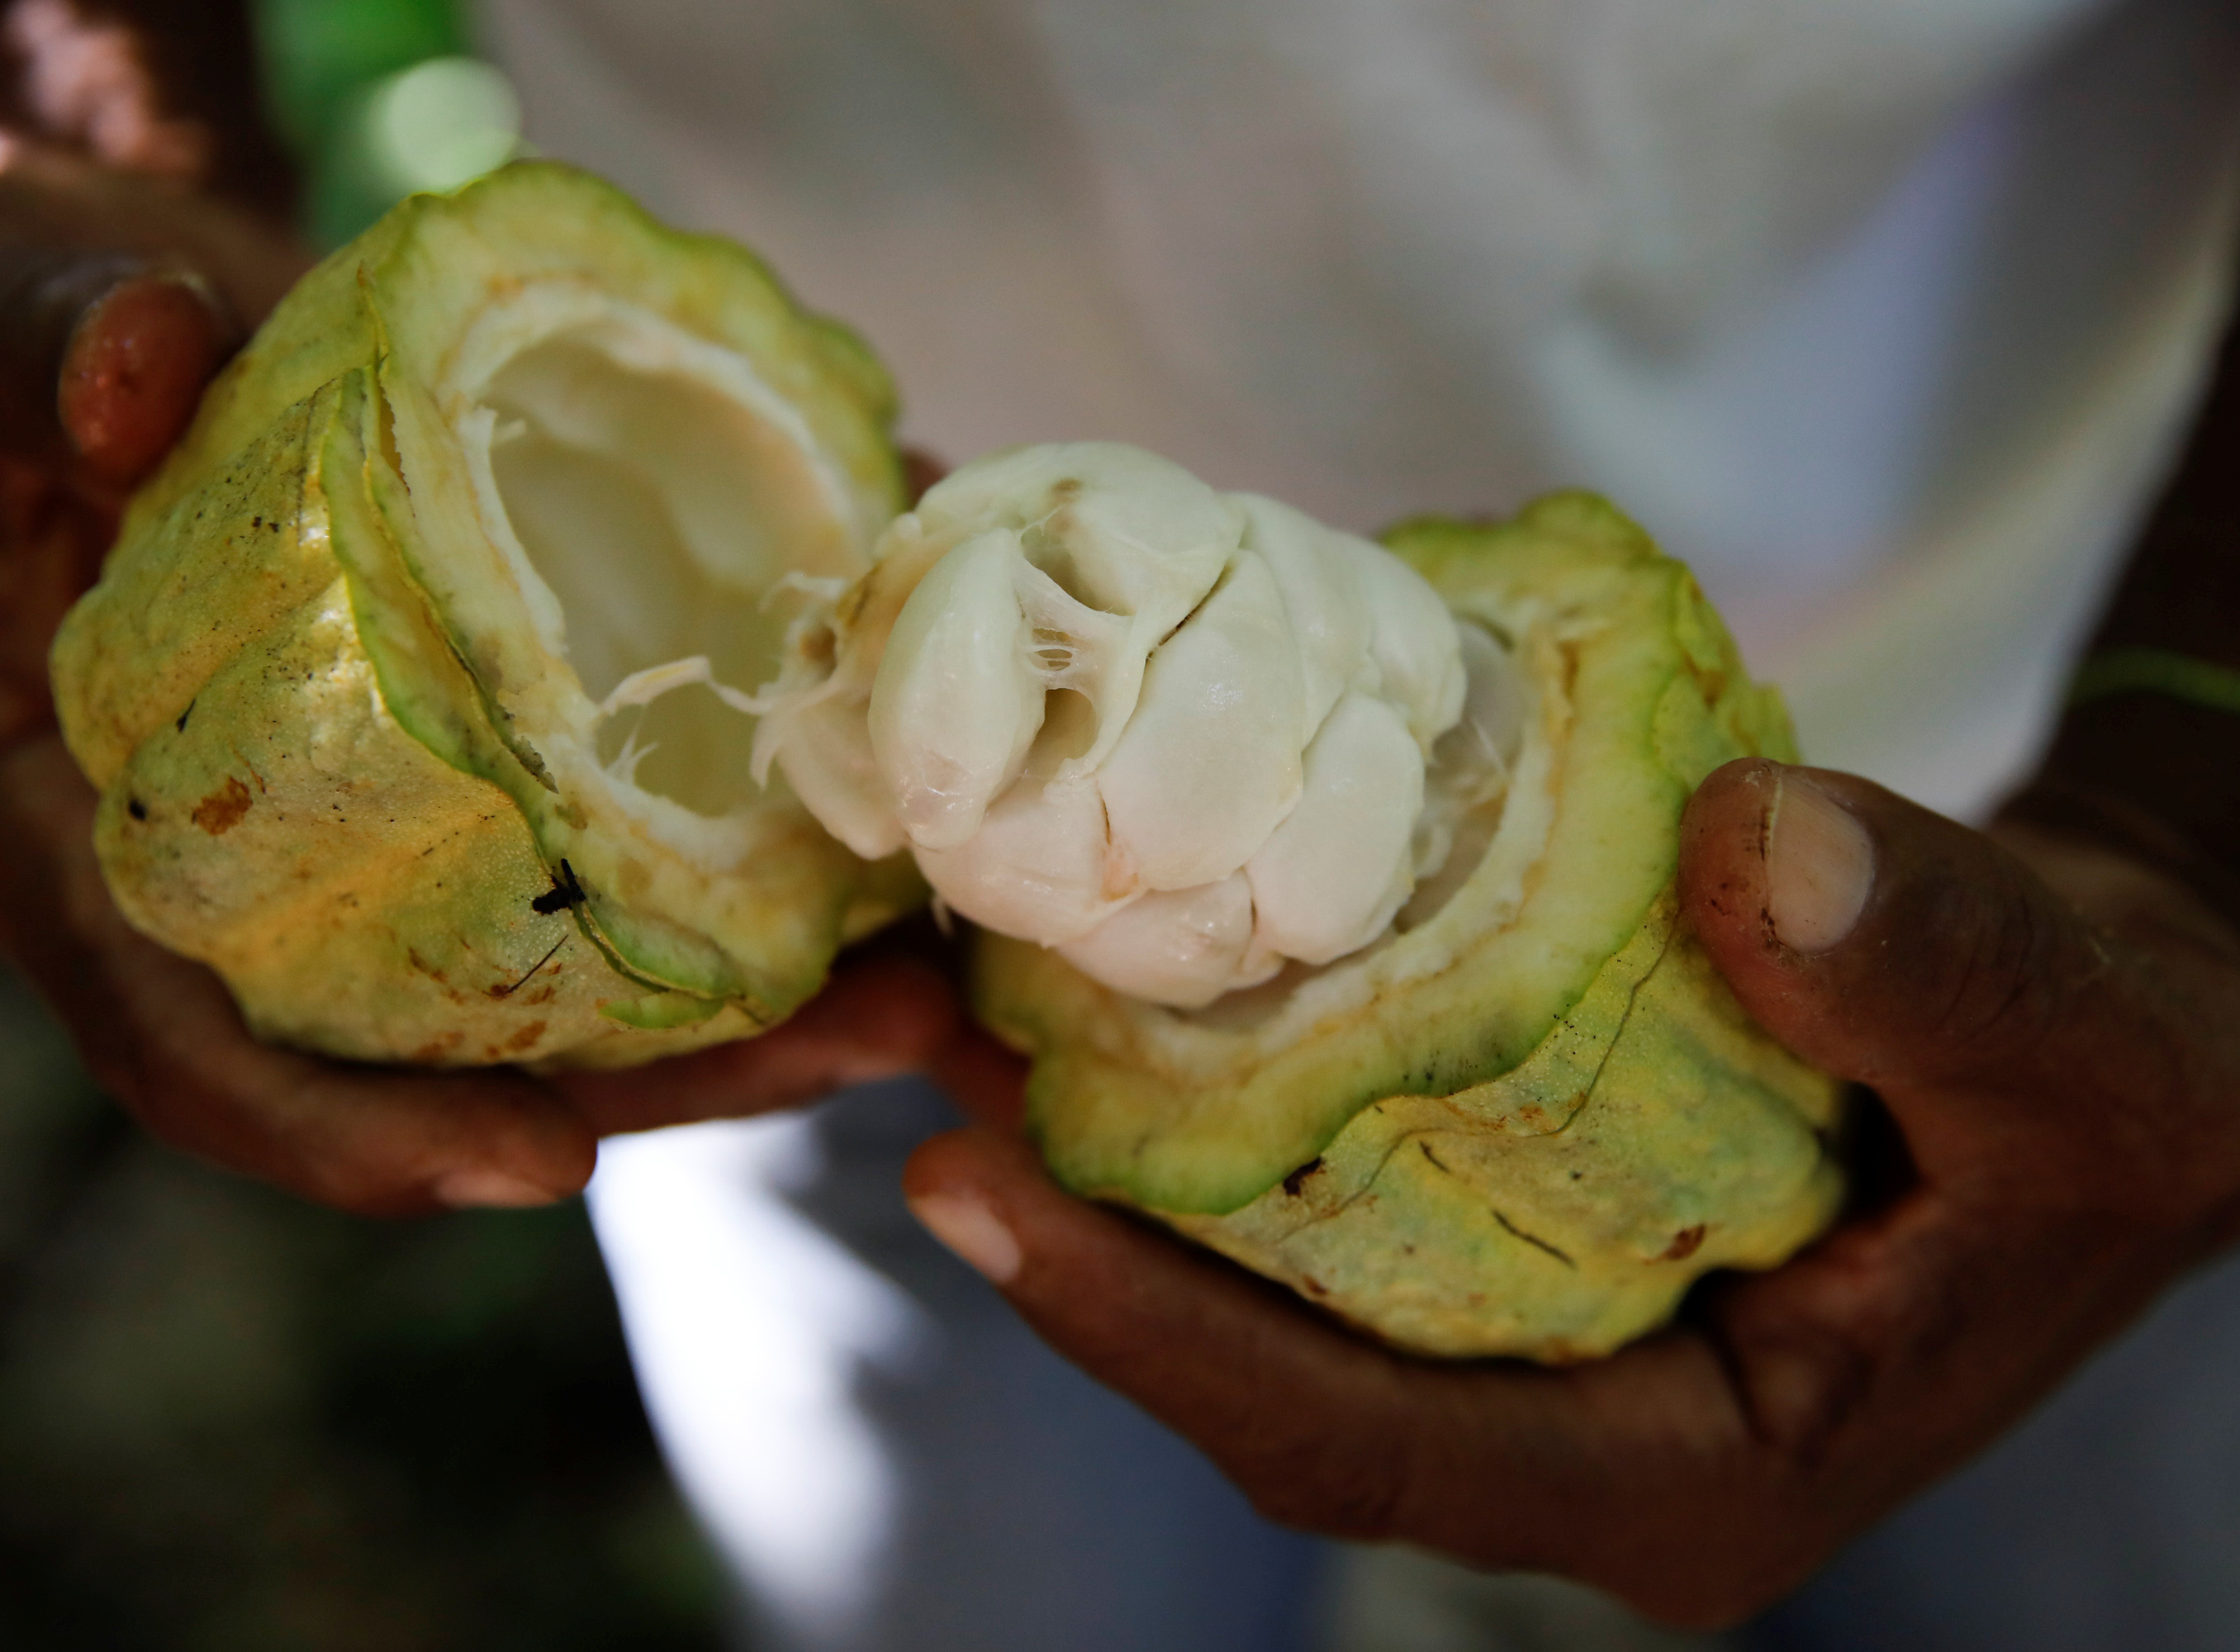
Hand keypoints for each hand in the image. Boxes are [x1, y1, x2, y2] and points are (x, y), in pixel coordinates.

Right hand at [0, 170, 957, 1215]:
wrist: (114, 308)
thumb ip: (7, 342)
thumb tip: (134, 371)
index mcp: (57, 838)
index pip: (192, 1047)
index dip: (354, 1134)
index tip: (547, 1170)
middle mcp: (223, 883)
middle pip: (443, 1053)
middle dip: (664, 1083)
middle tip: (868, 1043)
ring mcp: (357, 842)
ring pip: (559, 978)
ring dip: (750, 995)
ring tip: (927, 975)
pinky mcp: (460, 773)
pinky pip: (602, 851)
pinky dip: (742, 848)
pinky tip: (881, 824)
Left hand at [905, 757, 2239, 1624]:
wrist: (2119, 1022)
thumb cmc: (2129, 1081)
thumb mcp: (2099, 1049)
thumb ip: (1953, 971)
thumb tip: (1759, 856)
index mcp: (1688, 1476)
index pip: (1371, 1453)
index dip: (1162, 1345)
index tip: (979, 1199)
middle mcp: (1574, 1429)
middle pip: (1264, 1368)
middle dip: (1077, 1239)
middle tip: (913, 1067)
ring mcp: (1529, 1332)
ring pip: (1264, 1275)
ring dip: (1102, 1156)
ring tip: (949, 1010)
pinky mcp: (1506, 1224)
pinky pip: (1314, 1184)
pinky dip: (1204, 1091)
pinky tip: (1102, 976)